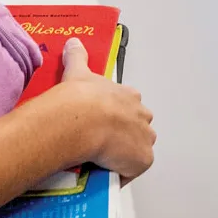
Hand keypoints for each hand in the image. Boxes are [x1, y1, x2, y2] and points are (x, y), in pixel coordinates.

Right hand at [47, 37, 154, 180]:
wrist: (80, 119)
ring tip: (98, 162)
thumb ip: (78, 56)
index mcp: (129, 96)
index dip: (116, 116)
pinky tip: (102, 176)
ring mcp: (144, 139)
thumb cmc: (80, 97)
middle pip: (137, 128)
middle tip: (99, 145)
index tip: (101, 123)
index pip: (128, 107)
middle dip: (124, 136)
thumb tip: (73, 41)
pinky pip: (132, 171)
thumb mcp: (78, 72)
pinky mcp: (142, 160)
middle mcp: (142, 116)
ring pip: (136, 149)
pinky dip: (120, 174)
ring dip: (122, 155)